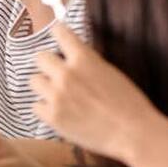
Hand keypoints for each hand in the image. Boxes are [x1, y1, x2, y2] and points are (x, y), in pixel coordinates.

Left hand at [32, 24, 158, 160]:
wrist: (133, 134)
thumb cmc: (129, 104)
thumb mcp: (110, 73)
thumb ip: (88, 64)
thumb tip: (73, 58)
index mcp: (84, 58)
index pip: (59, 32)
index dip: (57, 32)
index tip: (55, 33)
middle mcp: (66, 73)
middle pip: (40, 57)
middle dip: (49, 64)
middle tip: (57, 74)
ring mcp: (57, 95)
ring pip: (34, 81)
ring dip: (44, 86)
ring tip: (58, 95)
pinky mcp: (52, 116)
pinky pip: (36, 106)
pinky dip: (45, 109)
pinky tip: (59, 112)